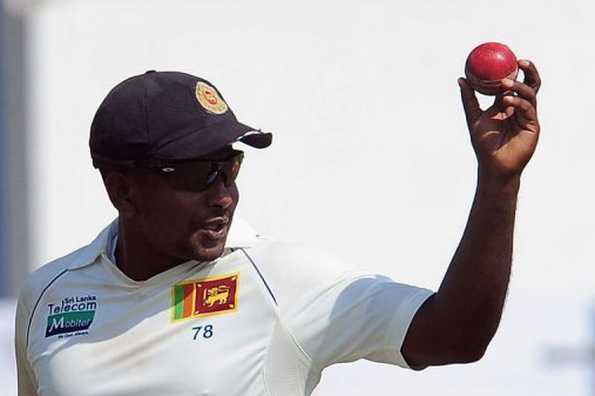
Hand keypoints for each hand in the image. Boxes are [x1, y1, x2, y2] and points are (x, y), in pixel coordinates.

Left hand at [458, 60, 540, 180]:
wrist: (493, 165)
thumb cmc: (484, 144)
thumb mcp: (473, 117)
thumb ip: (468, 99)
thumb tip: (461, 78)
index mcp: (507, 104)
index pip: (514, 81)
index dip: (514, 68)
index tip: (506, 56)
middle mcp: (520, 107)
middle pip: (531, 84)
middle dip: (529, 70)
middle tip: (519, 61)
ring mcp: (528, 116)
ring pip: (531, 93)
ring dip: (519, 86)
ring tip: (505, 84)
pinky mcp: (533, 125)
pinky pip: (528, 108)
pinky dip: (518, 102)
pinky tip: (507, 101)